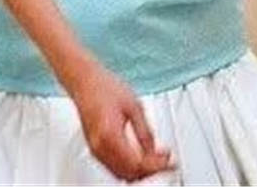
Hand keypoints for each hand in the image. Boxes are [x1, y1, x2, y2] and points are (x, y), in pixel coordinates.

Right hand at [67, 60, 174, 180]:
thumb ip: (145, 131)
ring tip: (157, 159)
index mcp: (111, 136)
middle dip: (150, 170)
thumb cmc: (106, 87)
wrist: (85, 81)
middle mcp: (100, 148)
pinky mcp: (95, 149)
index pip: (138, 164)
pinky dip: (129, 167)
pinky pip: (114, 167)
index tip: (170, 162)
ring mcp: (96, 150)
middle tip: (166, 161)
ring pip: (121, 174)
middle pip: (129, 173)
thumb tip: (156, 150)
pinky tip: (141, 158)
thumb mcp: (134, 106)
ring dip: (140, 171)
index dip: (157, 166)